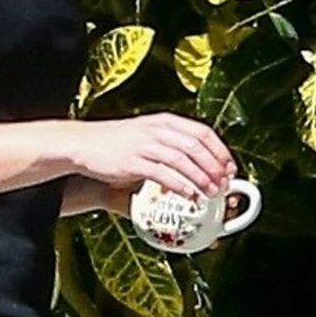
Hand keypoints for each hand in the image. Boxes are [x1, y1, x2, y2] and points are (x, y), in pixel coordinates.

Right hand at [76, 114, 234, 201]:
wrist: (84, 144)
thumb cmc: (117, 143)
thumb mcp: (148, 134)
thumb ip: (171, 144)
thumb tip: (198, 162)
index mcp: (165, 121)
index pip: (202, 132)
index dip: (220, 151)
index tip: (230, 168)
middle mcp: (158, 130)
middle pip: (197, 147)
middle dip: (215, 167)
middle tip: (224, 184)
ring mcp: (145, 145)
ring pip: (183, 160)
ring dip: (201, 178)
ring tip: (211, 192)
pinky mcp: (133, 162)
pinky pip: (163, 174)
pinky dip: (179, 185)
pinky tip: (189, 195)